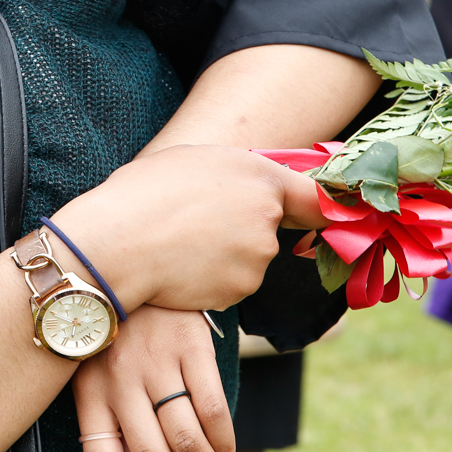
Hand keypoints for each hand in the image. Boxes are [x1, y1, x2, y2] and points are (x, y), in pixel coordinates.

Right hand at [51, 144, 324, 312]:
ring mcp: (256, 258)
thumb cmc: (142, 194)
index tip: (336, 212)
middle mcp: (267, 217)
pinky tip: (180, 266)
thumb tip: (253, 189)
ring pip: (249, 258)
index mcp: (258, 176)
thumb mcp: (191, 160)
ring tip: (179, 242)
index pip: (315, 195)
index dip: (324, 205)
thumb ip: (235, 173)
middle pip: (269, 227)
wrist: (116, 243)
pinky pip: (231, 283)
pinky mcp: (238, 290)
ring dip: (224, 254)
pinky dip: (211, 279)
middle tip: (196, 220)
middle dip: (243, 227)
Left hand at [73, 305, 236, 451]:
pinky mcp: (189, 344)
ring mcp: (155, 361)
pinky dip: (224, 441)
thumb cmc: (114, 329)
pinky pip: (212, 407)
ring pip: (187, 439)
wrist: (130, 257)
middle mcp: (119, 380)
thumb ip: (113, 426)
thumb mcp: (95, 373)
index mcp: (90, 392)